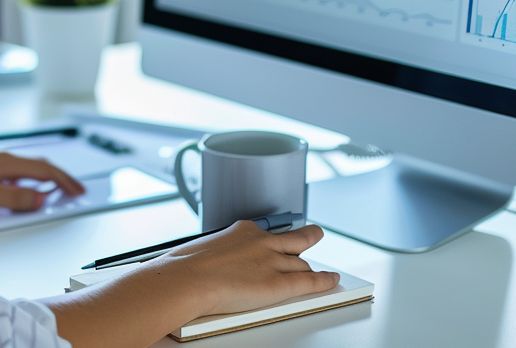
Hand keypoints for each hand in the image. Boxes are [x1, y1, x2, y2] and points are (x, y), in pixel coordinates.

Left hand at [0, 152, 86, 211]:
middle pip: (40, 165)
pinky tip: (23, 186)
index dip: (64, 182)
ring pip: (27, 166)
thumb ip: (16, 199)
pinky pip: (15, 169)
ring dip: (44, 177)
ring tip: (54, 188)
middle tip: (73, 189)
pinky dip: (28, 177)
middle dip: (59, 177)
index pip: (45, 171)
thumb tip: (41, 199)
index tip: (78, 191)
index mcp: (8, 163)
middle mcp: (3, 158)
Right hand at [157, 221, 338, 315]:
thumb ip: (210, 256)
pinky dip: (323, 281)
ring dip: (311, 267)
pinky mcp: (280, 283)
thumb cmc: (184, 267)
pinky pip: (309, 281)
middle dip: (307, 237)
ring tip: (321, 270)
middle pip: (293, 240)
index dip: (273, 240)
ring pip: (301, 263)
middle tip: (315, 234)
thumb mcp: (199, 251)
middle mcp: (262, 243)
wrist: (187, 279)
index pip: (266, 234)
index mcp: (242, 231)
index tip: (273, 239)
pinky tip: (331, 280)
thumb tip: (199, 265)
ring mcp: (273, 262)